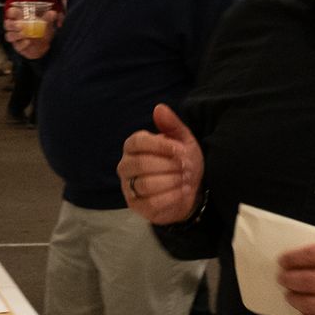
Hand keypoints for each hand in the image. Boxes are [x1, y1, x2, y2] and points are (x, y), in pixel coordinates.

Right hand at [4, 6, 58, 58]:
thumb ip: (48, 17)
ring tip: (24, 34)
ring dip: (16, 35)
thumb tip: (53, 13)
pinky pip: (17, 46)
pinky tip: (28, 41)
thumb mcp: (46, 22)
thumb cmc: (42, 30)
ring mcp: (15, 38)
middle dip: (11, 25)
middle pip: (7, 24)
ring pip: (9, 36)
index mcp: (19, 18)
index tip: (15, 12)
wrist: (44, 44)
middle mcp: (15, 28)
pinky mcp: (18, 47)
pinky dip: (22, 44)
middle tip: (20, 25)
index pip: (10, 13)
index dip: (11, 13)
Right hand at [118, 105, 202, 224]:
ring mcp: (128, 187)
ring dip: (171, 181)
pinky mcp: (136, 206)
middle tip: (186, 167)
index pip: (138, 142)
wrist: (189, 189)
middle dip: (169, 166)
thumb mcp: (182, 140)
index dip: (161, 146)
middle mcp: (125, 165)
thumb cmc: (181, 161)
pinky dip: (171, 197)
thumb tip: (159, 108)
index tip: (181, 151)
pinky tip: (182, 191)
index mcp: (133, 146)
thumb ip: (171, 124)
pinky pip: (151, 202)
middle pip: (142, 164)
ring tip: (185, 179)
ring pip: (146, 184)